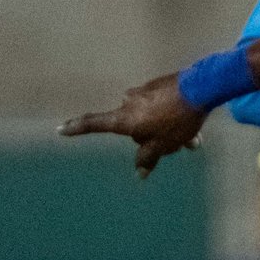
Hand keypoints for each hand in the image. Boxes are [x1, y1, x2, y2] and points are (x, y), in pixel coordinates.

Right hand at [59, 73, 209, 177]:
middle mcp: (129, 103)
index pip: (95, 124)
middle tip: (178, 145)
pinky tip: (193, 128)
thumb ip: (148, 158)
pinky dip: (174, 121)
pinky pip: (161, 109)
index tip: (60, 130)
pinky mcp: (158, 86)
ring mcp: (143, 92)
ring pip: (151, 120)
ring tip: (192, 140)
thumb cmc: (176, 120)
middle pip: (134, 129)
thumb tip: (139, 172)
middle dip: (153, 139)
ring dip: (168, 132)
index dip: (77, 129)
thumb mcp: (163, 145)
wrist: (200, 88)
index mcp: (124, 118)